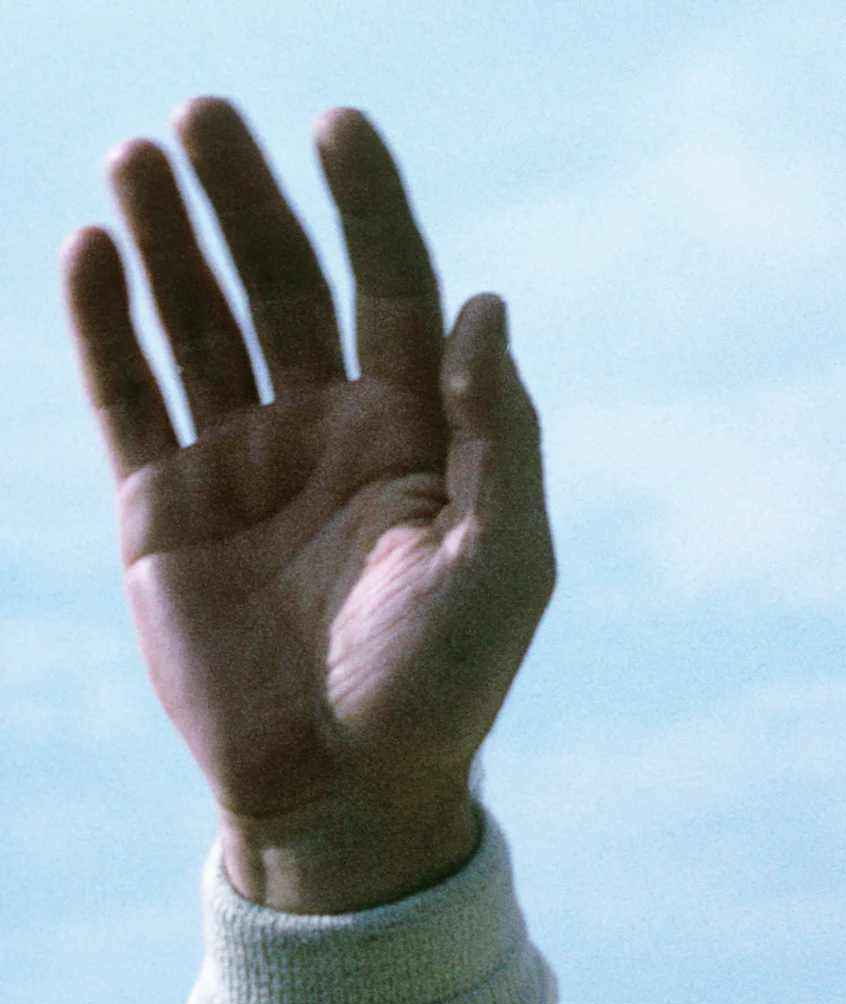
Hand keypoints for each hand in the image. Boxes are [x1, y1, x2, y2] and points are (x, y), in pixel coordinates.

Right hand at [65, 99, 551, 912]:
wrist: (346, 793)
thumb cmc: (444, 687)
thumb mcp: (503, 562)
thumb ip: (502, 433)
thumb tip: (489, 304)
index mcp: (422, 433)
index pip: (393, 288)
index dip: (369, 206)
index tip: (337, 126)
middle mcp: (330, 429)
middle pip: (285, 284)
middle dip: (248, 199)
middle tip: (207, 115)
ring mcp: (242, 460)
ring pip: (199, 319)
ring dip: (169, 236)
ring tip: (141, 156)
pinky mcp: (163, 503)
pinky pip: (127, 390)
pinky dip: (106, 320)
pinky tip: (90, 249)